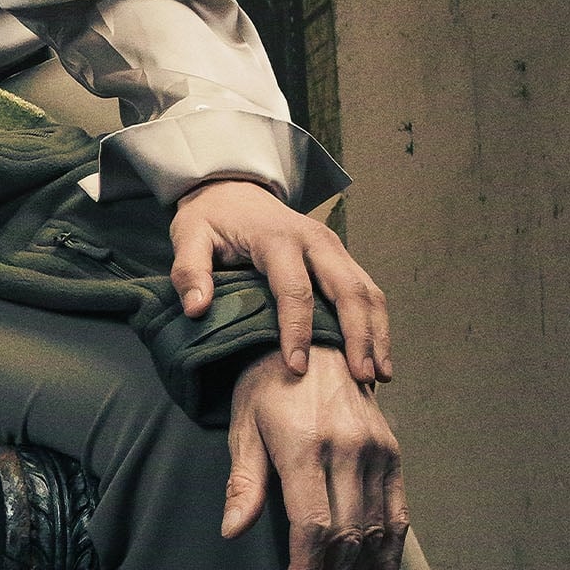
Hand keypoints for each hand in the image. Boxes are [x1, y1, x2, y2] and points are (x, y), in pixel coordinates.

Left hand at [171, 177, 391, 381]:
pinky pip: (367, 290)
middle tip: (360, 379)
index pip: (295, 289)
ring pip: (367, 291)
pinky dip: (376, 323)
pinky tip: (377, 356)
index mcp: (277, 238)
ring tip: (380, 377)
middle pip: (347, 290)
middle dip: (358, 336)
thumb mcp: (189, 236)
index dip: (297, 331)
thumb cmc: (211, 219)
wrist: (234, 189)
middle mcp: (316, 241)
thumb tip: (196, 309)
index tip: (297, 368)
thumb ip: (189, 270)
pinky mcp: (342, 256)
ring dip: (376, 334)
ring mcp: (334, 247)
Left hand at [221, 351, 408, 569]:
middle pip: (349, 537)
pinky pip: (399, 515)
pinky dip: (390, 555)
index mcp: (306, 446)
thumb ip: (243, 482)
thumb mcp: (242, 426)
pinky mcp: (394, 453)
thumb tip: (232, 532)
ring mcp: (378, 452)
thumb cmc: (264, 385)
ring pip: (377, 533)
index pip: (315, 527)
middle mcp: (349, 450)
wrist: (312, 339)